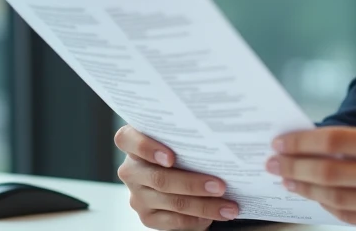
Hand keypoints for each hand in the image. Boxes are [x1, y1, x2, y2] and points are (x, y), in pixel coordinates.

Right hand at [115, 124, 240, 229]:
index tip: (171, 157)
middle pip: (159, 178)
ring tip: (228, 206)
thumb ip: (185, 135)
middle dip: (193, 184)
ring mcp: (137, 195)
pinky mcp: (147, 216)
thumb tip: (219, 140)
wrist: (176, 170)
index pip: (127, 140)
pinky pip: (173, 221)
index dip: (146, 148)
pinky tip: (214, 215)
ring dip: (204, 206)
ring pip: (172, 202)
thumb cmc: (181, 147)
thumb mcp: (178, 136)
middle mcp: (131, 170)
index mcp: (132, 142)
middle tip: (220, 186)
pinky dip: (196, 219)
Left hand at [267, 124, 355, 230]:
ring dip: (306, 189)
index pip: (336, 140)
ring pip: (336, 199)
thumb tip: (322, 145)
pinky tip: (317, 198)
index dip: (303, 142)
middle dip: (294, 168)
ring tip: (289, 181)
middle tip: (273, 163)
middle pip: (329, 172)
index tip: (281, 142)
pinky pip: (353, 219)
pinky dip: (330, 208)